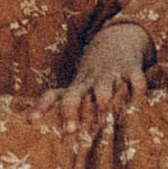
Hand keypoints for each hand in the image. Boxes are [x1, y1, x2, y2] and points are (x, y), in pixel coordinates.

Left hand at [37, 24, 153, 125]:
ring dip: (102, 101)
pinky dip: (137, 91)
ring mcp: (110, 74)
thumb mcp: (83, 86)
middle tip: (69, 130)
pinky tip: (136, 104)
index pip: (52, 95)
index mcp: (76, 86)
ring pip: (103, 87)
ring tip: (103, 118)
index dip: (41, 106)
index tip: (31, 120)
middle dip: (70, 110)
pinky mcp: (131, 69)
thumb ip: (71, 107)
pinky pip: (135, 80)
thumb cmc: (97, 73)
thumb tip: (51, 130)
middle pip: (73, 95)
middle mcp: (89, 81)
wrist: (119, 38)